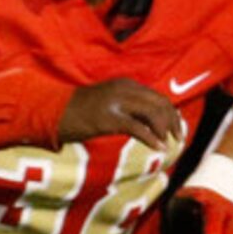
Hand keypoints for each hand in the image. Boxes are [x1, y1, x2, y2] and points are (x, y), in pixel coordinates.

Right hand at [58, 78, 182, 149]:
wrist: (54, 112)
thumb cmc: (80, 112)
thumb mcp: (108, 102)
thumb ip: (127, 106)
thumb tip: (148, 122)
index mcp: (126, 85)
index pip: (157, 96)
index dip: (171, 113)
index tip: (175, 128)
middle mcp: (124, 90)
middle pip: (160, 103)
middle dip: (173, 121)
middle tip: (178, 138)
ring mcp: (117, 103)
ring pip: (153, 113)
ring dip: (164, 130)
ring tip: (168, 144)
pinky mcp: (109, 118)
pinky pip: (138, 128)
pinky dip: (151, 139)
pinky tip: (158, 148)